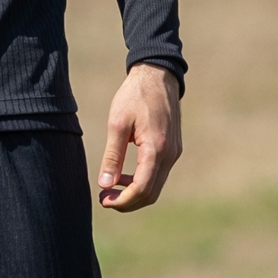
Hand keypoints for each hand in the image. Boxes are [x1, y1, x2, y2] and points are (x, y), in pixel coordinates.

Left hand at [98, 62, 182, 212]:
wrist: (158, 76)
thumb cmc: (135, 96)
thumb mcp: (117, 124)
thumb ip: (112, 156)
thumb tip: (105, 185)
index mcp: (156, 148)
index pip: (142, 188)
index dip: (122, 201)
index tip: (103, 200)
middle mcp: (170, 155)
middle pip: (151, 194)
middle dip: (127, 202)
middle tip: (104, 199)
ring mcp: (174, 153)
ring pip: (156, 186)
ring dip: (134, 193)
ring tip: (110, 188)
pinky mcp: (173, 149)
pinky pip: (158, 174)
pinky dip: (142, 181)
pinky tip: (124, 176)